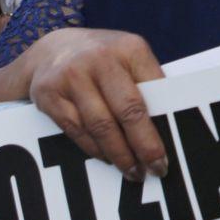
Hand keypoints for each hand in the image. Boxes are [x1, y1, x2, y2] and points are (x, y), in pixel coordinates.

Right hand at [23, 28, 166, 180]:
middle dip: (144, 146)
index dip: (164, 123)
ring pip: (101, 126)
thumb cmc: (103, 59)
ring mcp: (72, 75)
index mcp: (129, 48)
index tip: (170, 151)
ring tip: (133, 171)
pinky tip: (106, 158)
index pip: (155, 90)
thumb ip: (146, 83)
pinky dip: (94, 149)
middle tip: (155, 169)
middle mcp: (101, 59)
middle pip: (129, 111)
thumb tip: (167, 127)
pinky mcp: (49, 94)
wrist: (52, 48)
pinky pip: (76, 130)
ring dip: (119, 154)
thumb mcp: (128, 57)